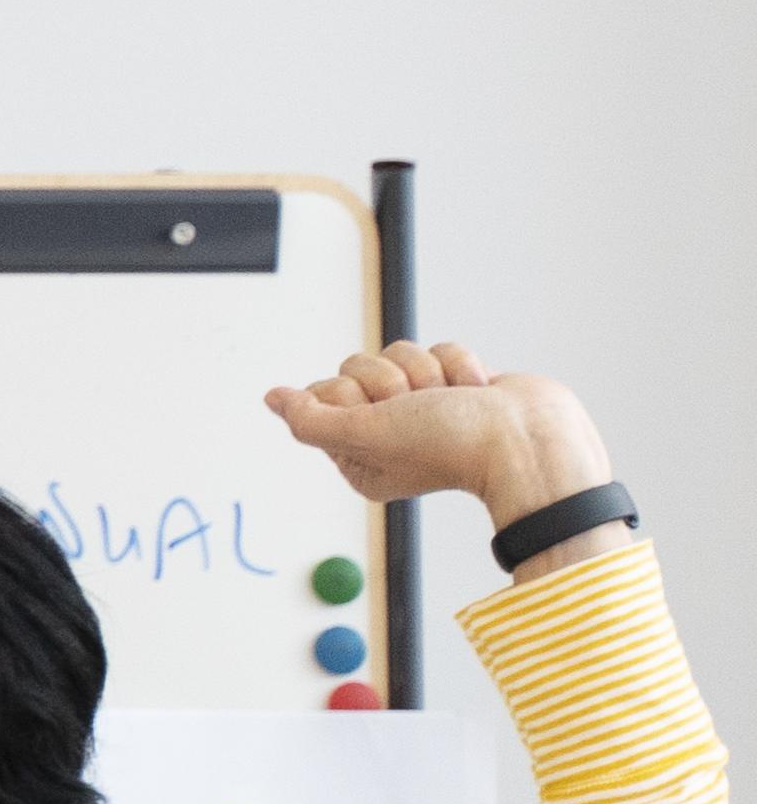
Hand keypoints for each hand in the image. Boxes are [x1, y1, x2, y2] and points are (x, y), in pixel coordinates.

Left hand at [264, 341, 613, 525]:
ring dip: (427, 372)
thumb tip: (273, 399)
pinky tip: (476, 391)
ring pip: (399, 353)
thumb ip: (309, 420)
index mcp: (358, 455)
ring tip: (452, 401)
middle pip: (358, 368)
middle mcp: (389, 432)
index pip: (322, 394)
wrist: (530, 441)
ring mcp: (426, 408)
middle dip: (391, 381)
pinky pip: (439, 348)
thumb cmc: (448, 445)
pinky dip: (459, 364)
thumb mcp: (362, 435)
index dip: (347, 394)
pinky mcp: (458, 384)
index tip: (377, 413)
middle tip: (419, 409)